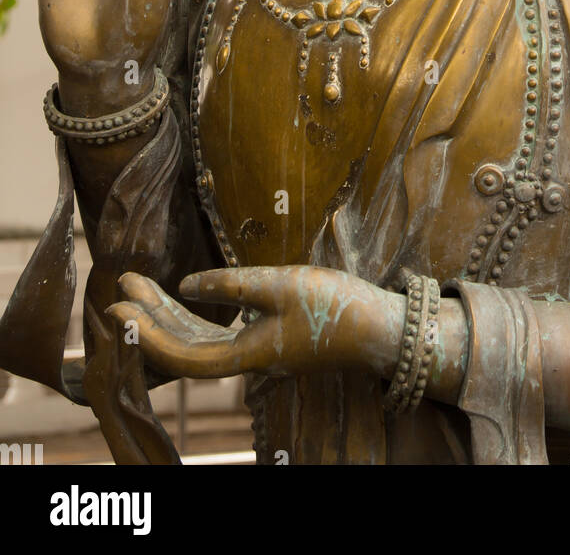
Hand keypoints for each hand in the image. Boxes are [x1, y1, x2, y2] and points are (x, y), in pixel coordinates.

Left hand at [107, 266, 404, 380]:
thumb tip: (185, 285)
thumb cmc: (331, 304)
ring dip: (167, 313)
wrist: (375, 326)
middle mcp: (244, 361)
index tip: (119, 306)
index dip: (146, 334)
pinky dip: (191, 315)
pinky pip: (215, 333)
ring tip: (141, 283)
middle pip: (183, 347)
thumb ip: (231, 285)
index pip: (181, 356)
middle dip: (150, 316)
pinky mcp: (263, 339)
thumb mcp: (279, 284)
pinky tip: (181, 294)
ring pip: (197, 339)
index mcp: (246, 356)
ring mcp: (253, 352)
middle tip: (123, 283)